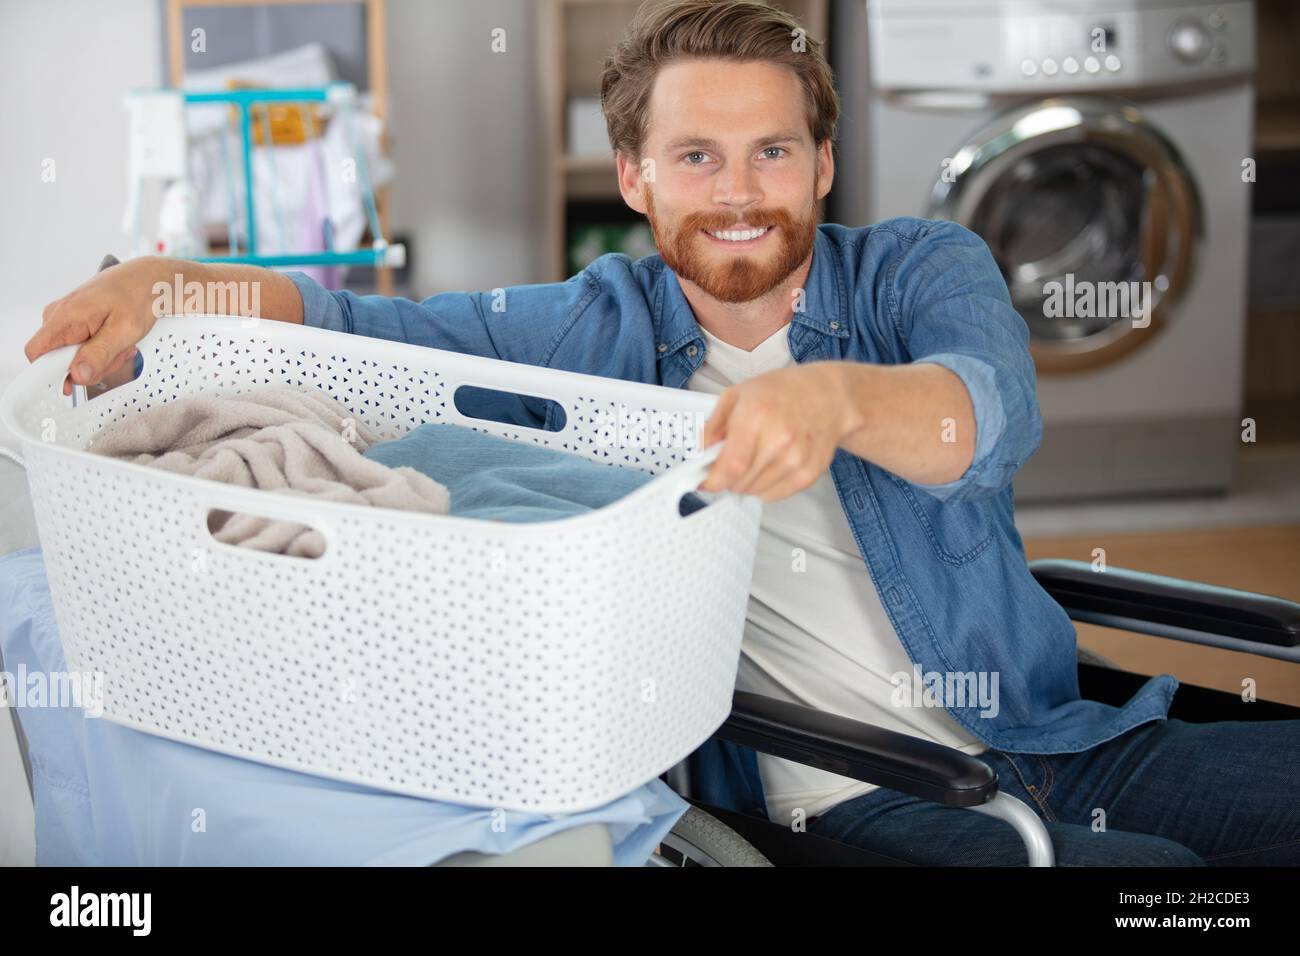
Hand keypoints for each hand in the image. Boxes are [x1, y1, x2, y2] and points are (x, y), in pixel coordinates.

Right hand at [25, 256, 174, 396]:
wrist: (148, 279)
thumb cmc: (138, 296)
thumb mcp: (124, 331)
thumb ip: (99, 354)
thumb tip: (77, 375)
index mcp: (64, 317)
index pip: (36, 353)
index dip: (53, 372)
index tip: (80, 376)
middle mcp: (58, 317)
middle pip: (60, 361)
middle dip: (91, 366)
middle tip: (117, 352)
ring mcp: (67, 320)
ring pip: (75, 358)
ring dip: (102, 359)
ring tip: (120, 343)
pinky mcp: (76, 324)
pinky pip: (82, 349)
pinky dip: (103, 351)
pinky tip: (117, 340)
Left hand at [697, 362, 855, 501]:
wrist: (828, 397)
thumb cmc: (783, 392)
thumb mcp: (738, 395)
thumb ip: (713, 425)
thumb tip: (698, 451)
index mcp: (757, 416)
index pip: (730, 466)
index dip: (712, 481)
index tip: (704, 482)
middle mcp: (779, 440)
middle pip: (740, 482)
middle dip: (727, 478)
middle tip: (731, 461)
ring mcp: (796, 459)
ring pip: (755, 492)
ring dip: (746, 482)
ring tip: (755, 457)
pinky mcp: (809, 474)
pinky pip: (774, 495)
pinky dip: (765, 486)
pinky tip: (771, 463)